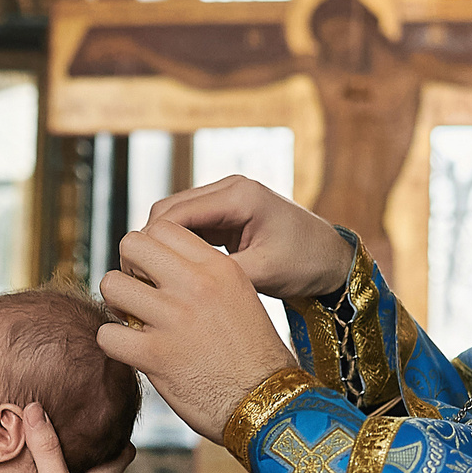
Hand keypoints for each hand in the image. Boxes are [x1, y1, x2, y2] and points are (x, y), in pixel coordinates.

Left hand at [98, 222, 299, 439]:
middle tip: (137, 293)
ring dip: (116, 304)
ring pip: (111, 284)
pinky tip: (132, 350)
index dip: (149, 249)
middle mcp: (195, 285)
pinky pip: (107, 334)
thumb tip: (162, 266)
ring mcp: (173, 318)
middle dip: (128, 268)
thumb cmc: (255, 354)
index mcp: (218, 267)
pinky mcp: (156, 355)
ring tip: (132, 321)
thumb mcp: (240, 296)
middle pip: (131, 245)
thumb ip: (205, 276)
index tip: (153, 273)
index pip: (163, 228)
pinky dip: (113, 343)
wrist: (269, 402)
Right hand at [147, 175, 353, 299]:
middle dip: (150, 242)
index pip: (175, 212)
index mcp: (239, 195)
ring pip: (176, 217)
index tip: (138, 275)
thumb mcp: (263, 273)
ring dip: (162, 245)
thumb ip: (218, 273)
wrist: (334, 259)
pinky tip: (172, 272)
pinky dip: (178, 246)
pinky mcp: (228, 214)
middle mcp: (230, 189)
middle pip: (168, 210)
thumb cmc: (307, 264)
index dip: (150, 242)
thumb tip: (174, 284)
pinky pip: (191, 226)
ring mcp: (228, 199)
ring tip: (150, 278)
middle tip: (138, 279)